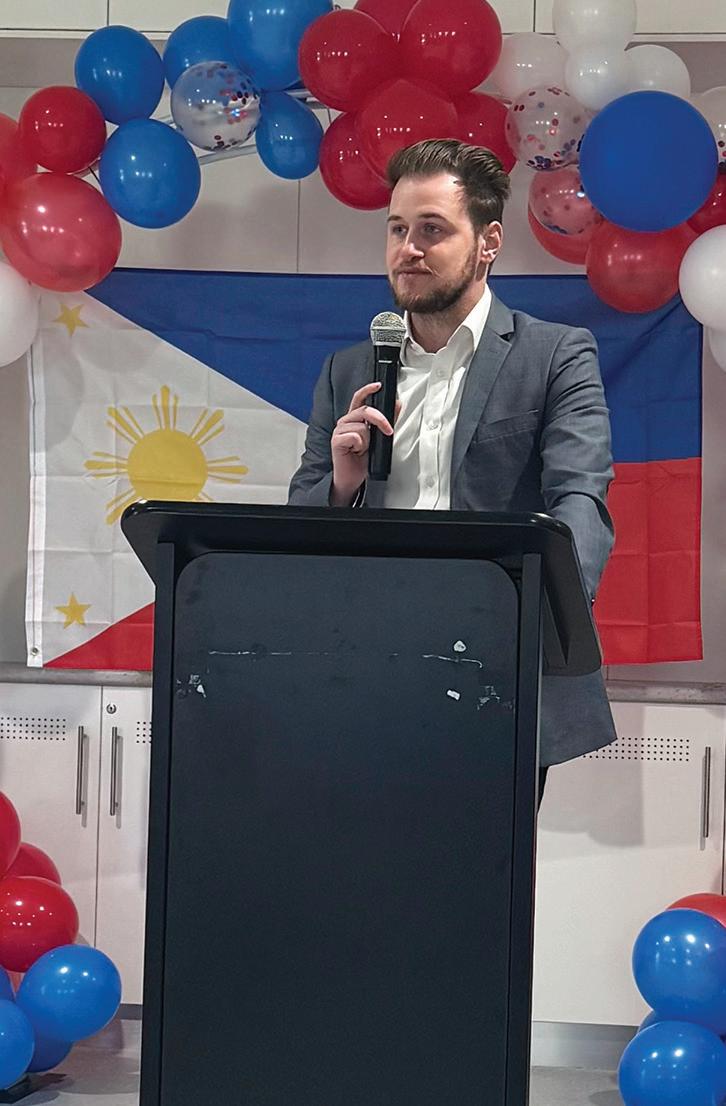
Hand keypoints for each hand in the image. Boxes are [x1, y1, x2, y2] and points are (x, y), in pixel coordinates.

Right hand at [330, 382, 399, 505]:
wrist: (352, 478)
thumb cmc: (362, 459)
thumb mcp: (379, 438)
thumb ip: (387, 421)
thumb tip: (397, 405)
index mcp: (354, 419)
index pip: (359, 398)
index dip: (367, 390)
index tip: (378, 385)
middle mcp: (346, 422)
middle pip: (364, 410)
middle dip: (380, 420)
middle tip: (388, 431)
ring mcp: (339, 431)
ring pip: (361, 426)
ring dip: (367, 440)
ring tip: (363, 449)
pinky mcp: (336, 441)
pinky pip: (354, 436)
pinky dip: (359, 446)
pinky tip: (355, 451)